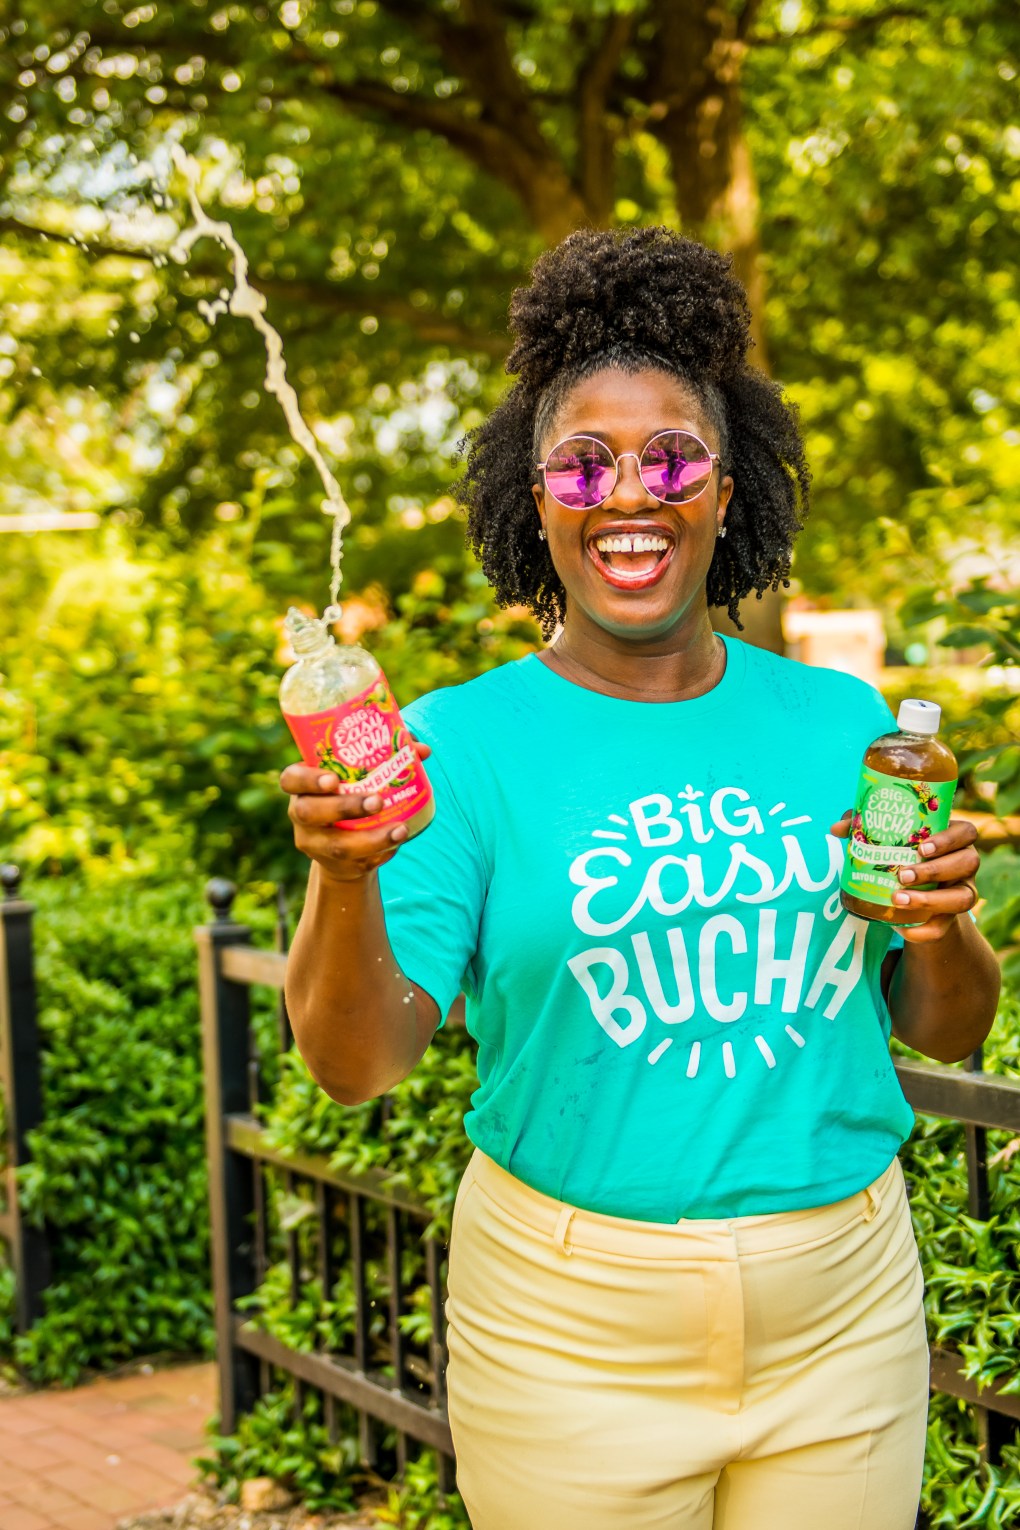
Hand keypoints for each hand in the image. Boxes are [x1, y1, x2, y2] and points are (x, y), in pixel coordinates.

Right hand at [281, 738, 431, 884]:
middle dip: (344, 808)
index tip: (333, 779)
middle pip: (310, 813)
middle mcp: (301, 814)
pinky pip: (357, 862)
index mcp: (302, 785)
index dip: (307, 780)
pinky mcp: (333, 865)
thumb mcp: (359, 772)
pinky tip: (397, 842)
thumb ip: (387, 755)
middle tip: (377, 801)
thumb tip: (422, 750)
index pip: (290, 779)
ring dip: (370, 839)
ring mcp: (314, 842)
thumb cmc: (353, 791)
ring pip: (335, 846)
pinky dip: (380, 852)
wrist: (346, 839)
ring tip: (400, 829)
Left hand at [831, 811, 979, 942]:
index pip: (966, 832)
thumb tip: (836, 829)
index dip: (949, 839)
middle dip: (935, 870)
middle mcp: (964, 864)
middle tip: (903, 875)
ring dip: (932, 900)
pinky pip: (945, 928)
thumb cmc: (900, 853)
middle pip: (968, 863)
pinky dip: (924, 931)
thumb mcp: (887, 837)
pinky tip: (902, 929)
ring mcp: (961, 890)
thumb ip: (863, 826)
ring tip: (899, 899)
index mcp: (953, 838)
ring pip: (964, 898)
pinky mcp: (950, 918)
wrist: (912, 891)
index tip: (922, 847)